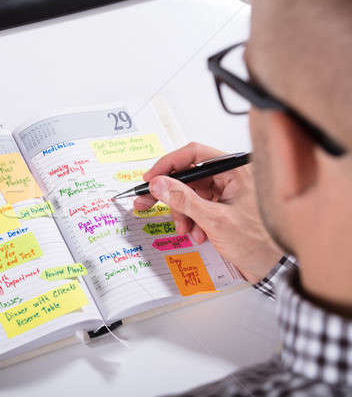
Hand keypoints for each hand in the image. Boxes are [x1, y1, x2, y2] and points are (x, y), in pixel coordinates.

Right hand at [134, 143, 282, 282]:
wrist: (276, 269)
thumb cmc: (260, 243)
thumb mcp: (216, 220)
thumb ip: (184, 200)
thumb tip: (159, 184)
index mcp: (236, 170)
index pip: (194, 155)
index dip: (168, 165)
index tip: (150, 178)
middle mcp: (232, 177)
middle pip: (189, 177)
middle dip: (171, 195)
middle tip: (147, 202)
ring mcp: (229, 193)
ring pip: (191, 194)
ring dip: (183, 213)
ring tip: (186, 230)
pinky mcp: (225, 208)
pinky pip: (199, 208)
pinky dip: (192, 221)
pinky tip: (198, 234)